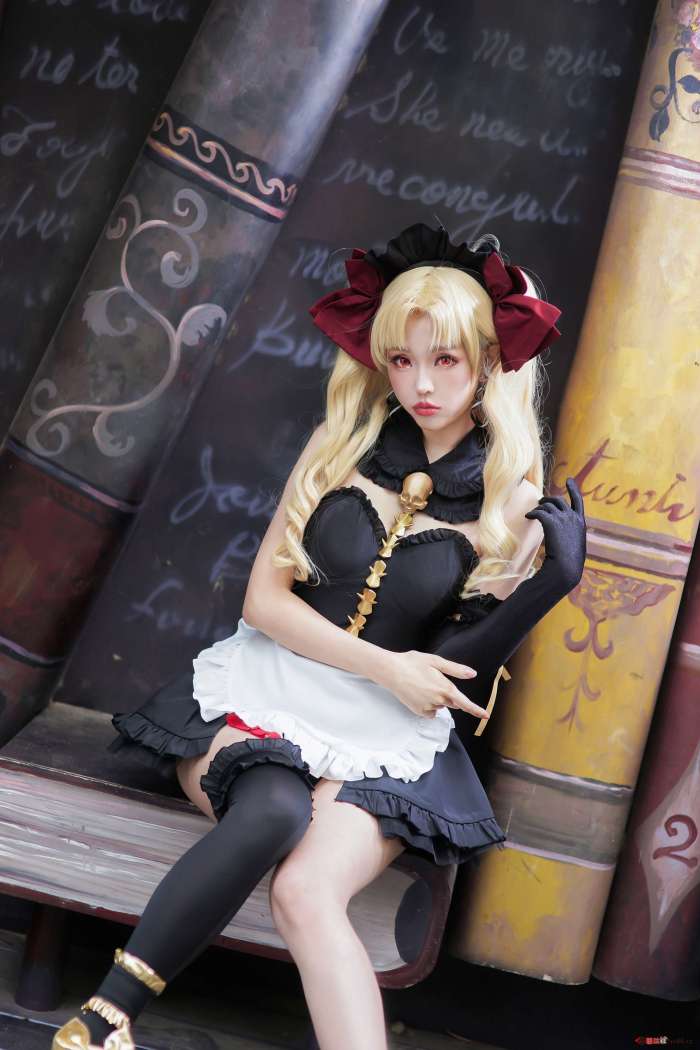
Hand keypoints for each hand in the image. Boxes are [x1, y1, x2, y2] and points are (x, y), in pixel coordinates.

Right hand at [380, 650, 488, 720]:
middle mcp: (438, 701)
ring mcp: (428, 707)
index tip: (486, 716)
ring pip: (440, 706)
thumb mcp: (436, 661)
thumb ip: (455, 670)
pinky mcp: (418, 712)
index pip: (465, 703)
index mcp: (445, 688)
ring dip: (437, 699)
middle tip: (434, 679)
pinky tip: (419, 693)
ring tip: (422, 684)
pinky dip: (428, 705)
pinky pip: (430, 712)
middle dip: (449, 695)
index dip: (476, 710)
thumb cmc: (413, 662)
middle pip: (452, 702)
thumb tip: (472, 674)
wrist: (391, 671)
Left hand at [524, 477, 585, 592]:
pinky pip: (539, 512)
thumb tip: (562, 537)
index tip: (569, 479)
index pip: (578, 501)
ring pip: (547, 505)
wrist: (566, 568)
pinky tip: (527, 516)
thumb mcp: (575, 547)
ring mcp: (562, 518)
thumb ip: (571, 537)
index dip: (573, 489)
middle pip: (558, 500)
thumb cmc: (569, 564)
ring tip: (533, 512)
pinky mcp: (551, 522)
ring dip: (539, 507)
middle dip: (548, 499)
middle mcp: (572, 517)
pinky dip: (532, 513)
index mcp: (580, 523)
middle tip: (541, 501)